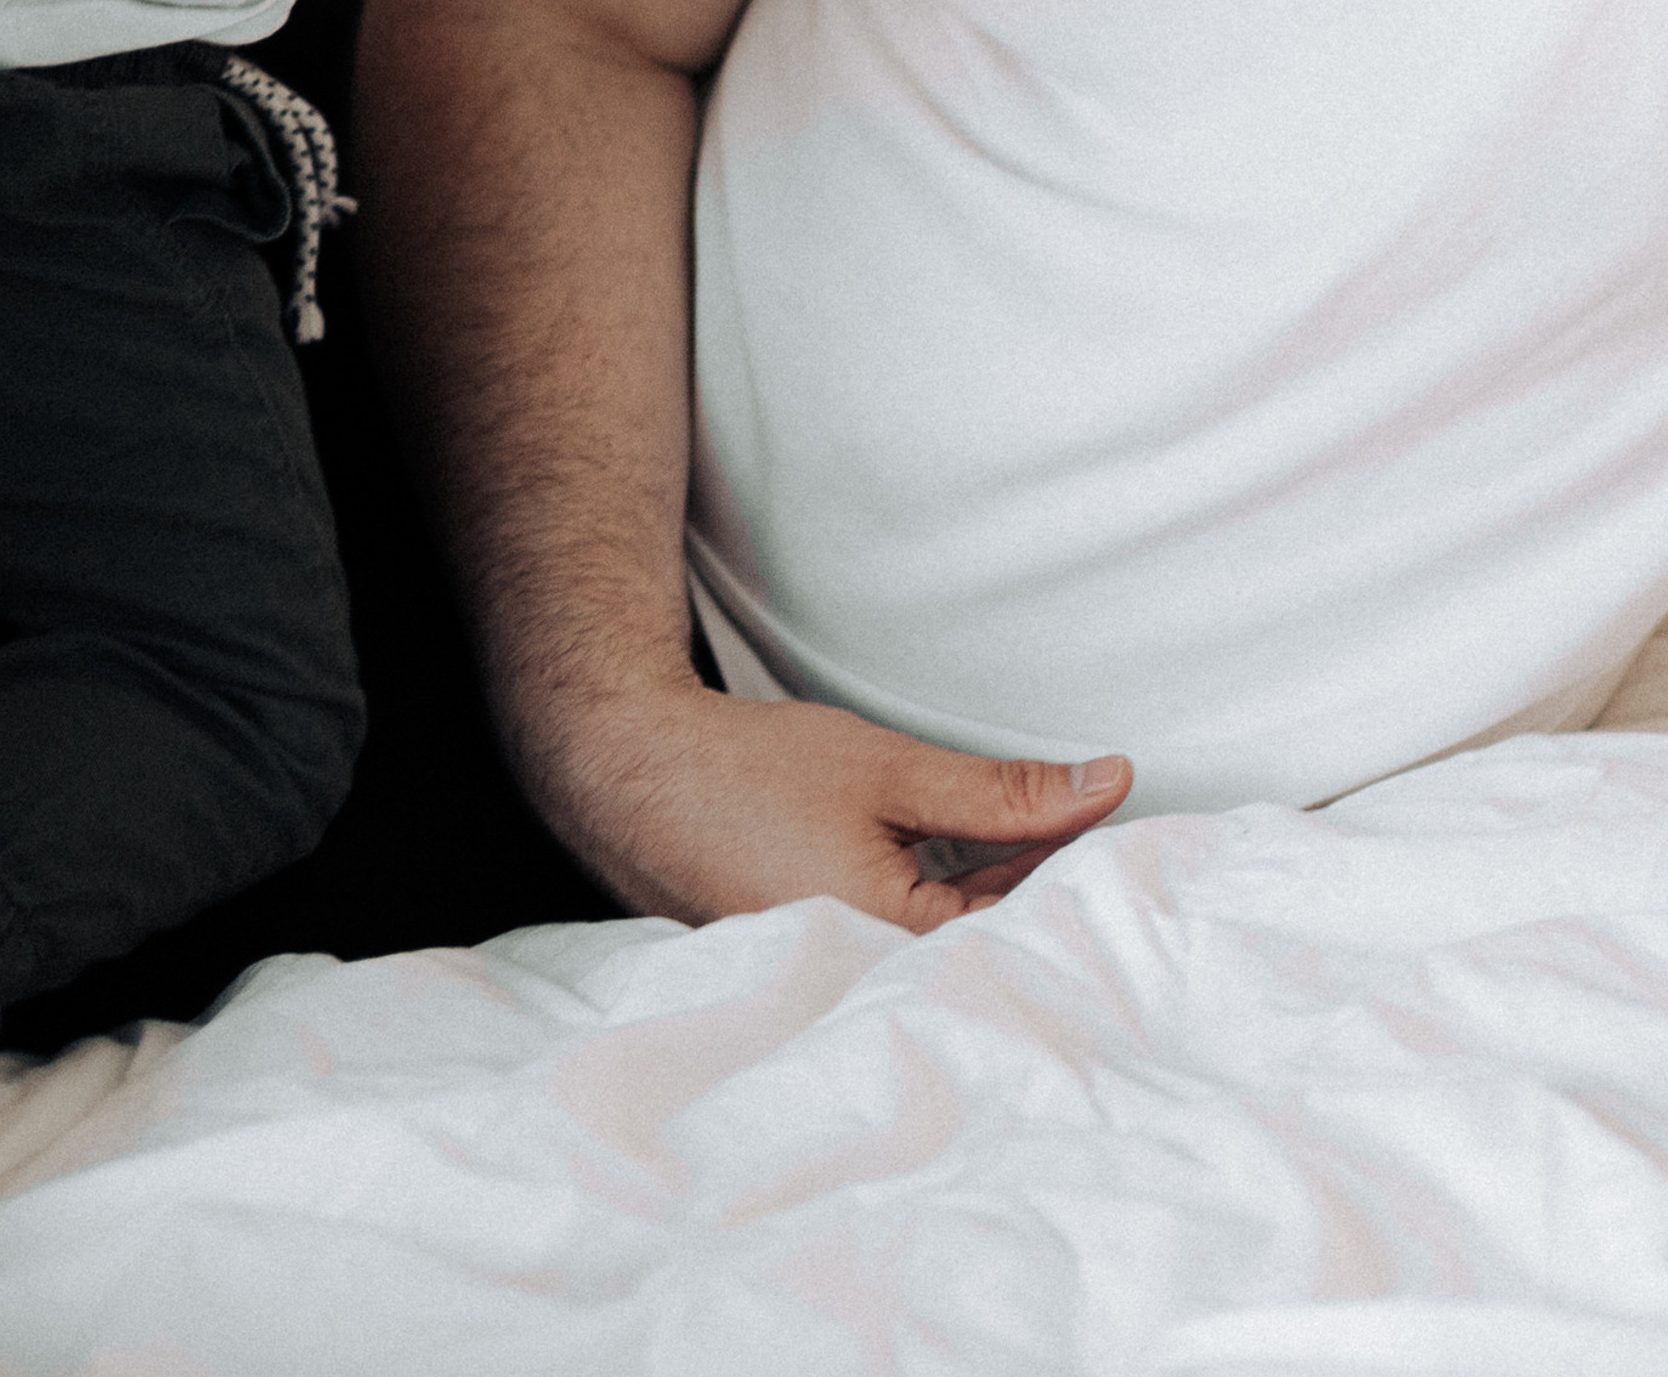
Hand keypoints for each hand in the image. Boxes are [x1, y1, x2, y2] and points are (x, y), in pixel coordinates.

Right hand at [543, 674, 1132, 936]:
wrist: (628, 773)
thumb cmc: (751, 771)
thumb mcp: (892, 770)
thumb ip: (1006, 793)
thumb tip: (1109, 784)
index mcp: (889, 951)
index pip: (1026, 933)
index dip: (1086, 881)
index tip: (1136, 835)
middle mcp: (867, 993)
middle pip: (994, 956)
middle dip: (1049, 899)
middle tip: (1098, 830)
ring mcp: (841, 992)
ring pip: (955, 955)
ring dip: (999, 904)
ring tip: (1041, 842)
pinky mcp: (823, 975)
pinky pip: (911, 953)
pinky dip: (950, 912)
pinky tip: (975, 867)